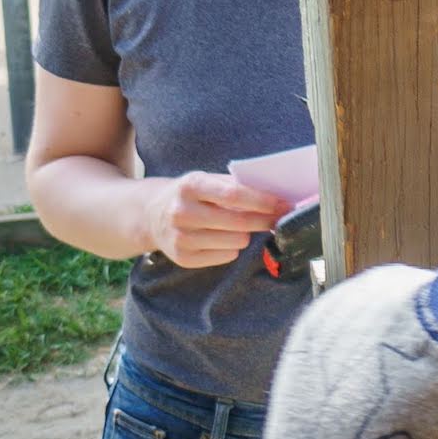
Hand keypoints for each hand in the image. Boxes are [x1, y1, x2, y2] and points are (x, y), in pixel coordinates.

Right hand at [143, 172, 289, 268]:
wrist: (152, 215)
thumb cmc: (192, 195)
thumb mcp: (208, 180)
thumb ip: (237, 186)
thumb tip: (277, 196)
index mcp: (191, 186)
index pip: (234, 195)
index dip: (263, 202)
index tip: (285, 205)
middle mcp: (181, 212)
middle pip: (238, 222)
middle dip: (265, 221)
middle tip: (279, 219)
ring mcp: (180, 237)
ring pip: (236, 242)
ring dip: (247, 235)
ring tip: (242, 227)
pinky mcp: (182, 258)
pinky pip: (226, 256)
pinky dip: (233, 248)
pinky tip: (223, 238)